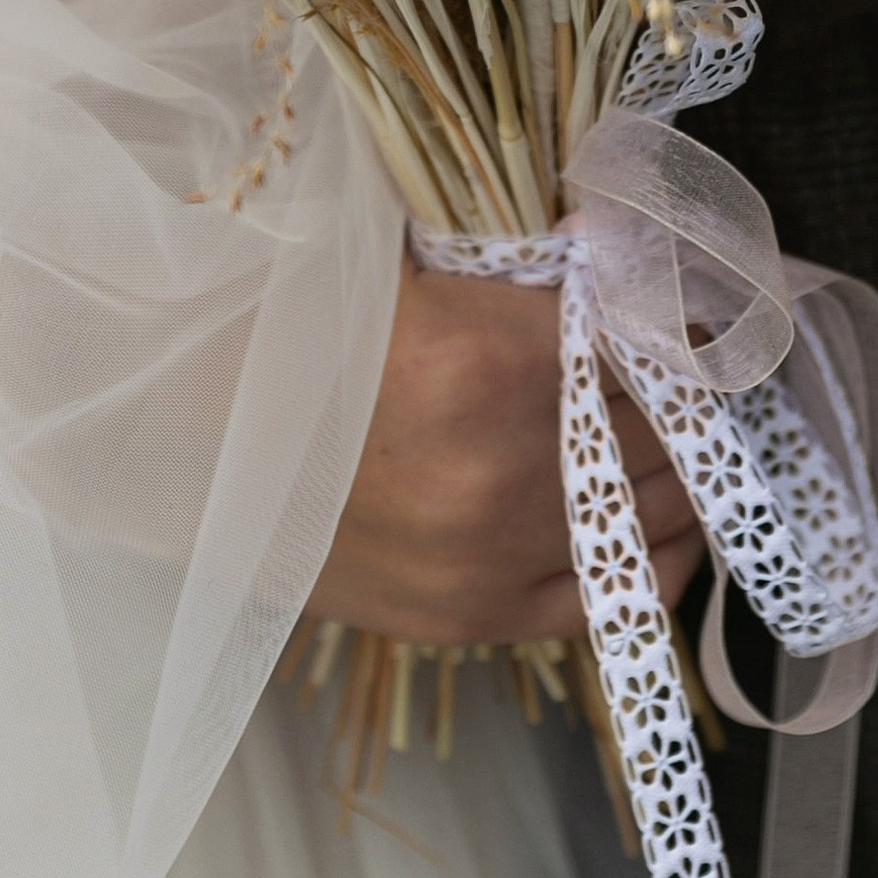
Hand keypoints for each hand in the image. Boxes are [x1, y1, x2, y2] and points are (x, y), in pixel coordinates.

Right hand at [309, 263, 703, 645]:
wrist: (191, 438)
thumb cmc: (298, 331)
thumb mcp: (412, 268)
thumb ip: (523, 272)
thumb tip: (626, 260)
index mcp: (490, 358)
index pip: (648, 340)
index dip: (677, 320)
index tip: (687, 306)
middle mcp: (506, 467)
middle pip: (663, 426)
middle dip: (681, 389)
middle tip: (686, 362)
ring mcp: (494, 555)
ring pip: (656, 507)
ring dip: (681, 463)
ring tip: (679, 428)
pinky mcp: (475, 616)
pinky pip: (618, 593)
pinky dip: (664, 553)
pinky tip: (679, 520)